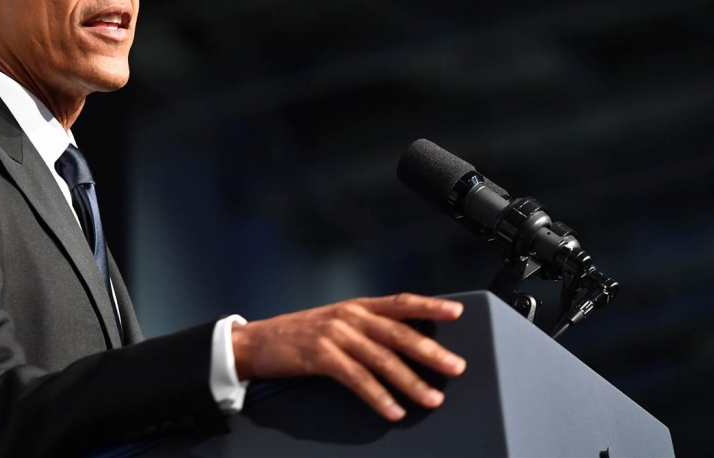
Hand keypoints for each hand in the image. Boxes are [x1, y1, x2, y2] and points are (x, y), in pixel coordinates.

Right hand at [231, 293, 465, 420]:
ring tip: (431, 398)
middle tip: (455, 367)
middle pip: (397, 333)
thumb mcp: (335, 323)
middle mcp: (349, 316)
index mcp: (356, 306)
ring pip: (382, 359)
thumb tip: (405, 343)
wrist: (257, 342)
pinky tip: (393, 410)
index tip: (457, 311)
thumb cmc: (299, 335)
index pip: (400, 303)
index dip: (428, 306)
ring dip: (410, 381)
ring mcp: (334, 335)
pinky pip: (357, 379)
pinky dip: (378, 396)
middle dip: (430, 351)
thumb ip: (366, 329)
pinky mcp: (320, 356)